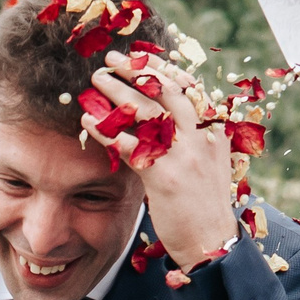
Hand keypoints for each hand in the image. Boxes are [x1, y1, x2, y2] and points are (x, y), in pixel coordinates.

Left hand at [81, 49, 238, 267]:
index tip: (138, 56)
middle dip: (136, 71)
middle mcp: (201, 137)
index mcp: (213, 130)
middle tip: (110, 60)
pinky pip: (129, 146)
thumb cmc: (203, 204)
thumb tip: (160, 117)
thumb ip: (189, 138)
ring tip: (95, 81)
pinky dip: (106, 130)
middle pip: (166, 91)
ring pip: (147, 112)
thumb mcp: (206, 162)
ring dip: (117, 92)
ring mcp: (184, 156)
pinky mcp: (165, 177)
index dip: (160, 70)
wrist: (211, 242)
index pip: (186, 88)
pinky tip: (87, 121)